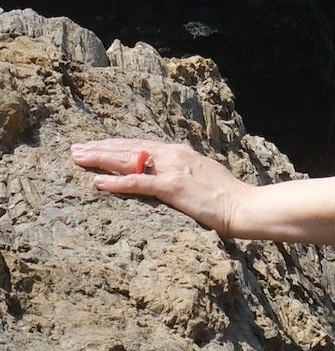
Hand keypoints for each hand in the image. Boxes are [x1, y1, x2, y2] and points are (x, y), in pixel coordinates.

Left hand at [70, 139, 249, 235]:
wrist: (243, 206)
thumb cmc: (225, 195)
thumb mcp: (201, 173)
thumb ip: (182, 169)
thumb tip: (166, 171)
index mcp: (179, 151)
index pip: (139, 144)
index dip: (114, 144)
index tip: (94, 144)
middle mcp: (173, 155)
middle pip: (128, 148)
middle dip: (99, 148)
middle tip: (75, 149)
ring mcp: (172, 170)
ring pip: (128, 161)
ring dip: (100, 159)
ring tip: (78, 158)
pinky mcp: (172, 187)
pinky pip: (137, 183)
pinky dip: (116, 182)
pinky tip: (98, 182)